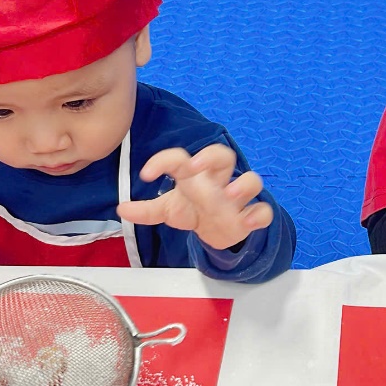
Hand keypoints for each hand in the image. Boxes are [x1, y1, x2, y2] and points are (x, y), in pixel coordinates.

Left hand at [117, 144, 272, 250]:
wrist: (219, 231)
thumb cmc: (194, 210)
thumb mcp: (168, 210)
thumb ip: (146, 210)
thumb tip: (121, 208)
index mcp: (195, 175)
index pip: (180, 159)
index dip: (163, 161)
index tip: (146, 174)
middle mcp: (218, 181)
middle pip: (222, 155)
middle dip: (211, 156)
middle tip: (196, 165)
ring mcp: (237, 198)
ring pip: (252, 180)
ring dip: (242, 185)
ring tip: (229, 196)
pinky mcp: (250, 216)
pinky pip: (263, 210)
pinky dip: (259, 214)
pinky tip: (247, 221)